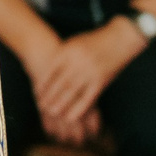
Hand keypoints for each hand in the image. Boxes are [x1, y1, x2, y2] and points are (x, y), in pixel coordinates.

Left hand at [25, 24, 143, 143]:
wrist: (120, 38)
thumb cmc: (93, 40)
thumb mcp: (75, 42)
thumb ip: (62, 55)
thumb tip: (47, 70)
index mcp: (69, 50)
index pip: (52, 69)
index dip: (43, 82)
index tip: (35, 92)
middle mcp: (78, 62)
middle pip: (60, 82)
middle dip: (50, 96)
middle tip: (41, 106)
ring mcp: (90, 72)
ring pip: (72, 91)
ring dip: (61, 103)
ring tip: (52, 113)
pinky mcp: (101, 81)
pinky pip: (88, 97)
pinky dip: (79, 108)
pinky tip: (71, 117)